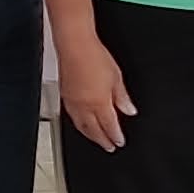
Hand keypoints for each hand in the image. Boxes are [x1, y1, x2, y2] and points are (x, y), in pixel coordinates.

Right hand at [55, 35, 134, 152]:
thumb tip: (129, 110)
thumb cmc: (94, 56)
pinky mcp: (64, 96)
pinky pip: (72, 117)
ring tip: (96, 139)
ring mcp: (73, 103)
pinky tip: (81, 123)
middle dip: (103, 140)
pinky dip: (79, 125)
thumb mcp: (116, 77)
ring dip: (90, 135)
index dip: (116, 136)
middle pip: (94, 131)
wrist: (74, 45)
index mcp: (99, 103)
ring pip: (81, 127)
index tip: (120, 142)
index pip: (109, 126)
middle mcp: (85, 106)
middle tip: (109, 147)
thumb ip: (122, 97)